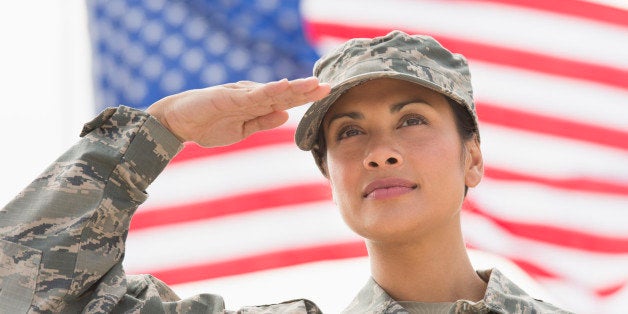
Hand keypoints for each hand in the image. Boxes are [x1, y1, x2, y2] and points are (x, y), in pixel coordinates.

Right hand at [146, 77, 329, 147]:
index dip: (305, 98)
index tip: (326, 95)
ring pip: (273, 91)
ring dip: (294, 88)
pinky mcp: (229, 96)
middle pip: (284, 94)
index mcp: (256, 106)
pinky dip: (269, 90)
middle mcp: (252, 97)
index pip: (285, 101)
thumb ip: (263, 121)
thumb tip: (286, 115)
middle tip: (329, 86)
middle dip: (307, 91)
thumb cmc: (208, 125)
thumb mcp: (241, 129)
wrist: (178, 123)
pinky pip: (253, 95)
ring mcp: (241, 95)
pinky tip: (285, 86)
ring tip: (314, 84)